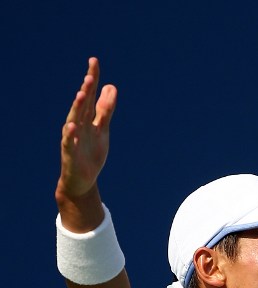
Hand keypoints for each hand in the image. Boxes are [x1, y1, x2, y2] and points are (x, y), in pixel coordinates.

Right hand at [58, 58, 116, 199]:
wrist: (82, 179)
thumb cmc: (91, 151)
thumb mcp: (102, 129)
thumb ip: (105, 109)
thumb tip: (111, 86)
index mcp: (87, 118)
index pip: (90, 95)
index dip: (93, 78)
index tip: (94, 60)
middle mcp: (78, 124)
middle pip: (82, 105)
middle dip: (86, 91)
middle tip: (90, 76)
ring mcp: (73, 139)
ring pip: (74, 120)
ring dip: (77, 108)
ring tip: (81, 94)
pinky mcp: (70, 154)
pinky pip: (69, 143)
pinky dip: (70, 135)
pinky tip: (72, 126)